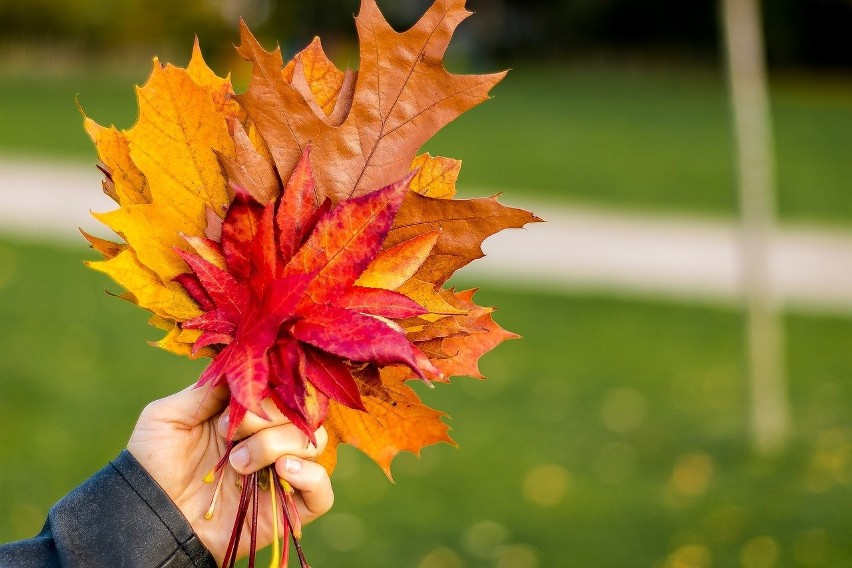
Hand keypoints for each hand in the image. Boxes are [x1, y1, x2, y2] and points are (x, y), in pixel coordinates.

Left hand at [127, 384, 332, 564]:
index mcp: (249, 414)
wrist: (148, 515)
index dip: (270, 388)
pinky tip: (280, 471)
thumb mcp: (168, 415)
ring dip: (279, 444)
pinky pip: (323, 490)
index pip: (285, 388)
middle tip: (230, 433)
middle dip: (269, 417)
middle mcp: (270, 439)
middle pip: (304, 412)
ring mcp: (281, 472)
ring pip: (315, 444)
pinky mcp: (288, 508)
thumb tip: (243, 370)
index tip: (237, 401)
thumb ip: (206, 389)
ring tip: (239, 463)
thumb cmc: (152, 463)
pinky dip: (310, 476)